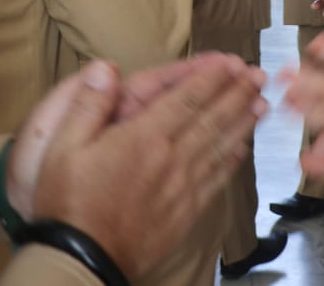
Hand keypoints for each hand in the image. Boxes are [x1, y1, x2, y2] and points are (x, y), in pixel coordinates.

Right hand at [13, 55, 268, 278]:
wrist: (82, 260)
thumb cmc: (68, 202)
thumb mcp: (62, 146)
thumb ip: (87, 104)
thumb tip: (106, 68)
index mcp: (143, 137)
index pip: (187, 98)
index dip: (213, 77)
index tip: (233, 62)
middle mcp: (170, 159)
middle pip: (212, 119)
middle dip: (237, 95)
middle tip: (259, 77)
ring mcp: (182, 187)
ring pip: (220, 147)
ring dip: (243, 124)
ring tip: (261, 105)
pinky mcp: (185, 212)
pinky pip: (216, 180)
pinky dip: (231, 161)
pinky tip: (241, 150)